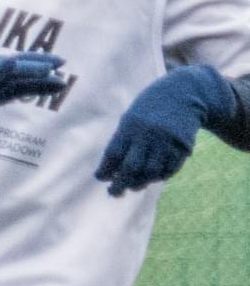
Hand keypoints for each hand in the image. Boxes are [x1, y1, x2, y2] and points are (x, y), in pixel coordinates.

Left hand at [95, 65, 231, 196]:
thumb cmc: (149, 109)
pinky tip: (151, 177)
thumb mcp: (130, 119)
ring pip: (151, 172)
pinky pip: (169, 169)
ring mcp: (167, 141)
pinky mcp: (183, 146)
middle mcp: (149, 134)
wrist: (184, 92)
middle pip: (131, 167)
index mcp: (131, 126)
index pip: (114, 154)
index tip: (101, 178)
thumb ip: (121, 142)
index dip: (105, 170)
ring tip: (133, 186)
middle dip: (120, 184)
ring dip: (140, 183)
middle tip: (113, 192)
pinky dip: (158, 177)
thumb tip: (110, 173)